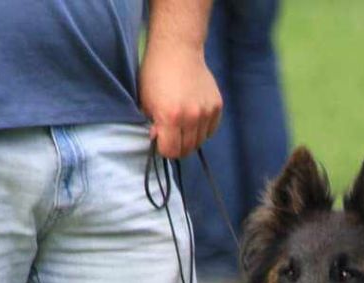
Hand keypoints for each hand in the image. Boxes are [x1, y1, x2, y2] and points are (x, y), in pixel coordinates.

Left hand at [139, 41, 221, 158]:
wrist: (178, 49)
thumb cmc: (156, 73)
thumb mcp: (146, 100)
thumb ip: (153, 124)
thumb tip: (159, 139)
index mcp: (170, 117)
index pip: (171, 151)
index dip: (164, 149)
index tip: (162, 141)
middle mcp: (191, 117)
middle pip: (187, 149)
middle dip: (178, 146)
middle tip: (172, 136)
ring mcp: (206, 112)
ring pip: (200, 141)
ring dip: (190, 138)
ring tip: (183, 125)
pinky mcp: (217, 106)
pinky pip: (210, 130)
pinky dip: (202, 129)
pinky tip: (194, 118)